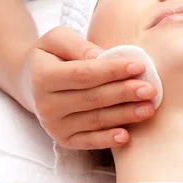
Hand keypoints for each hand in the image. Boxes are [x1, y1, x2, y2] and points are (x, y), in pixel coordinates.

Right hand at [21, 27, 156, 148]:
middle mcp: (46, 104)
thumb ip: (79, 46)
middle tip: (150, 89)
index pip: (83, 74)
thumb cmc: (52, 56)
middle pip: (92, 99)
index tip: (139, 65)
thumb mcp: (58, 40)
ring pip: (95, 120)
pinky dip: (107, 140)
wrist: (31, 82)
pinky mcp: (63, 139)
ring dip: (124, 116)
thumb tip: (102, 57)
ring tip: (148, 108)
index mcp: (42, 76)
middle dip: (124, 94)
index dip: (112, 71)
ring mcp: (54, 125)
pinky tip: (126, 136)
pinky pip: (88, 141)